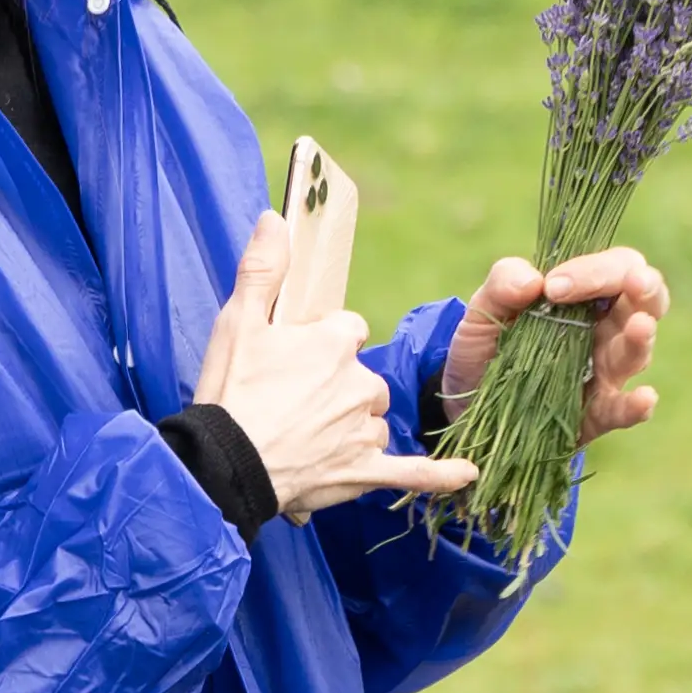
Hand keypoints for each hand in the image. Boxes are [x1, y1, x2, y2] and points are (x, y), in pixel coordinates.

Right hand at [190, 213, 475, 513]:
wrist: (224, 465)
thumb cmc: (231, 391)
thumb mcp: (238, 320)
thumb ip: (263, 268)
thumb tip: (276, 218)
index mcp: (334, 343)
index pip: (349, 330)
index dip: (325, 343)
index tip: (298, 358)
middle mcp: (359, 382)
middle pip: (365, 376)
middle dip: (341, 386)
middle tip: (297, 404)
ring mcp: (363, 428)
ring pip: (376, 418)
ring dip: (356, 424)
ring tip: (314, 439)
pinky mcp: (364, 471)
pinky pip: (411, 472)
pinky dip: (438, 474)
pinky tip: (467, 472)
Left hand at [437, 248, 670, 441]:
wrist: (465, 400)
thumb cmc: (487, 344)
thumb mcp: (484, 308)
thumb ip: (502, 283)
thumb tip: (533, 281)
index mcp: (586, 296)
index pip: (615, 268)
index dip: (595, 271)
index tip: (554, 287)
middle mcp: (605, 330)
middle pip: (648, 301)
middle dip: (646, 287)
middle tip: (635, 282)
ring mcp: (604, 374)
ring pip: (637, 353)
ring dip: (641, 340)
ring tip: (640, 327)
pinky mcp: (593, 415)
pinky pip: (621, 410)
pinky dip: (635, 406)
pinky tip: (644, 399)